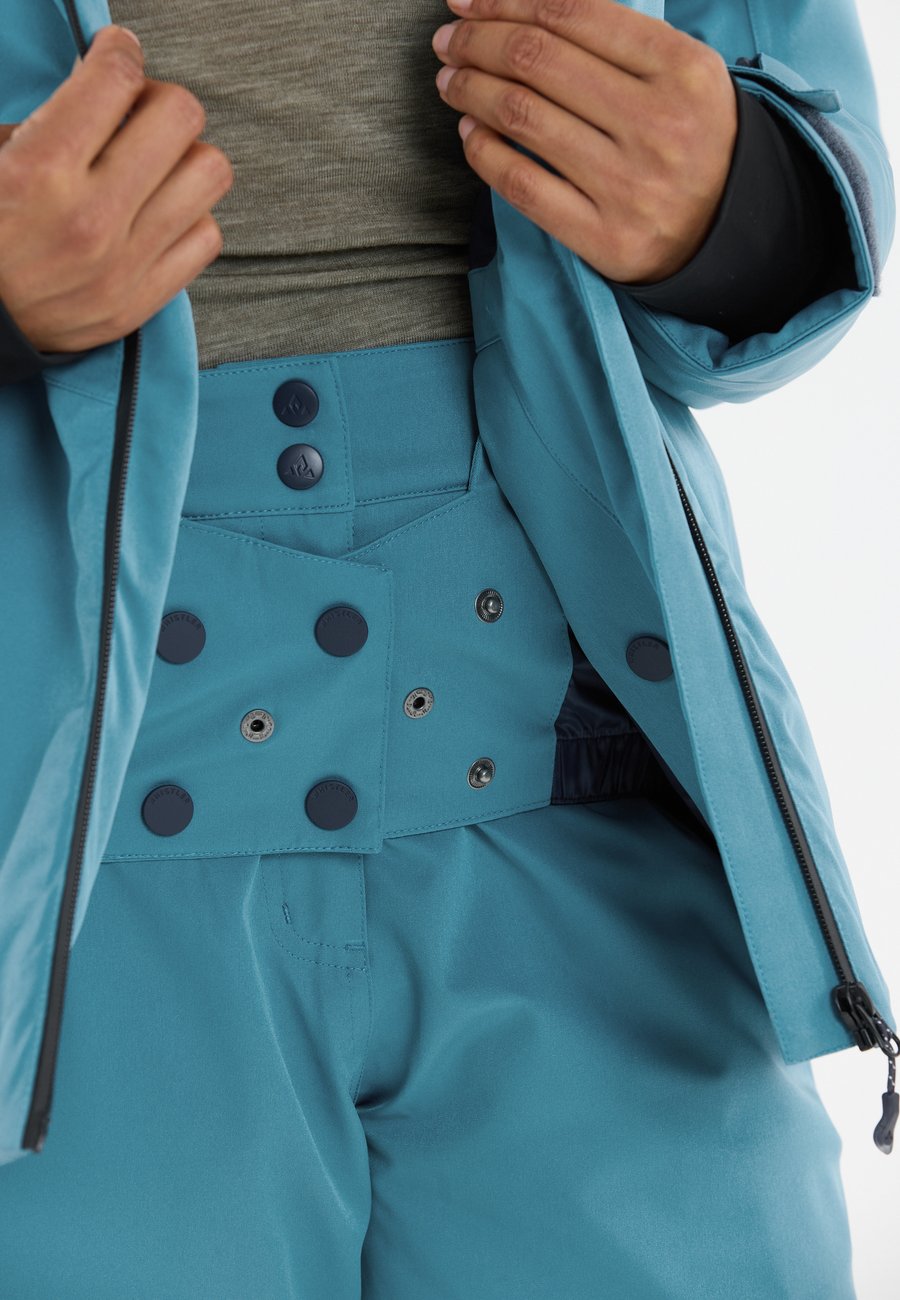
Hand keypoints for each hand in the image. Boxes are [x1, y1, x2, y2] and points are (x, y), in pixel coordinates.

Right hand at [0, 25, 233, 353]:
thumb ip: (47, 124)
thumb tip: (100, 93)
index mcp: (40, 171)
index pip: (116, 79)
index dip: (119, 52)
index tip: (115, 55)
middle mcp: (92, 218)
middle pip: (180, 116)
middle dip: (157, 100)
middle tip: (134, 113)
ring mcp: (124, 264)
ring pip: (208, 174)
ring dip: (184, 157)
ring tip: (152, 165)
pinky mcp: (141, 301)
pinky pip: (207, 237)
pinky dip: (189, 216)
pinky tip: (157, 212)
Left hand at [431, 0, 737, 283]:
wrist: (732, 232)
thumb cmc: (691, 139)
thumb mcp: (678, 71)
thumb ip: (612, 37)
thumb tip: (519, 7)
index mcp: (682, 68)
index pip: (571, 13)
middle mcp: (658, 125)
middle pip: (537, 60)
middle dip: (477, 41)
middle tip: (449, 40)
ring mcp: (631, 186)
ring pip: (522, 117)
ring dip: (471, 91)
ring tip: (452, 81)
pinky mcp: (606, 238)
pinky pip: (523, 186)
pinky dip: (484, 153)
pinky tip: (470, 133)